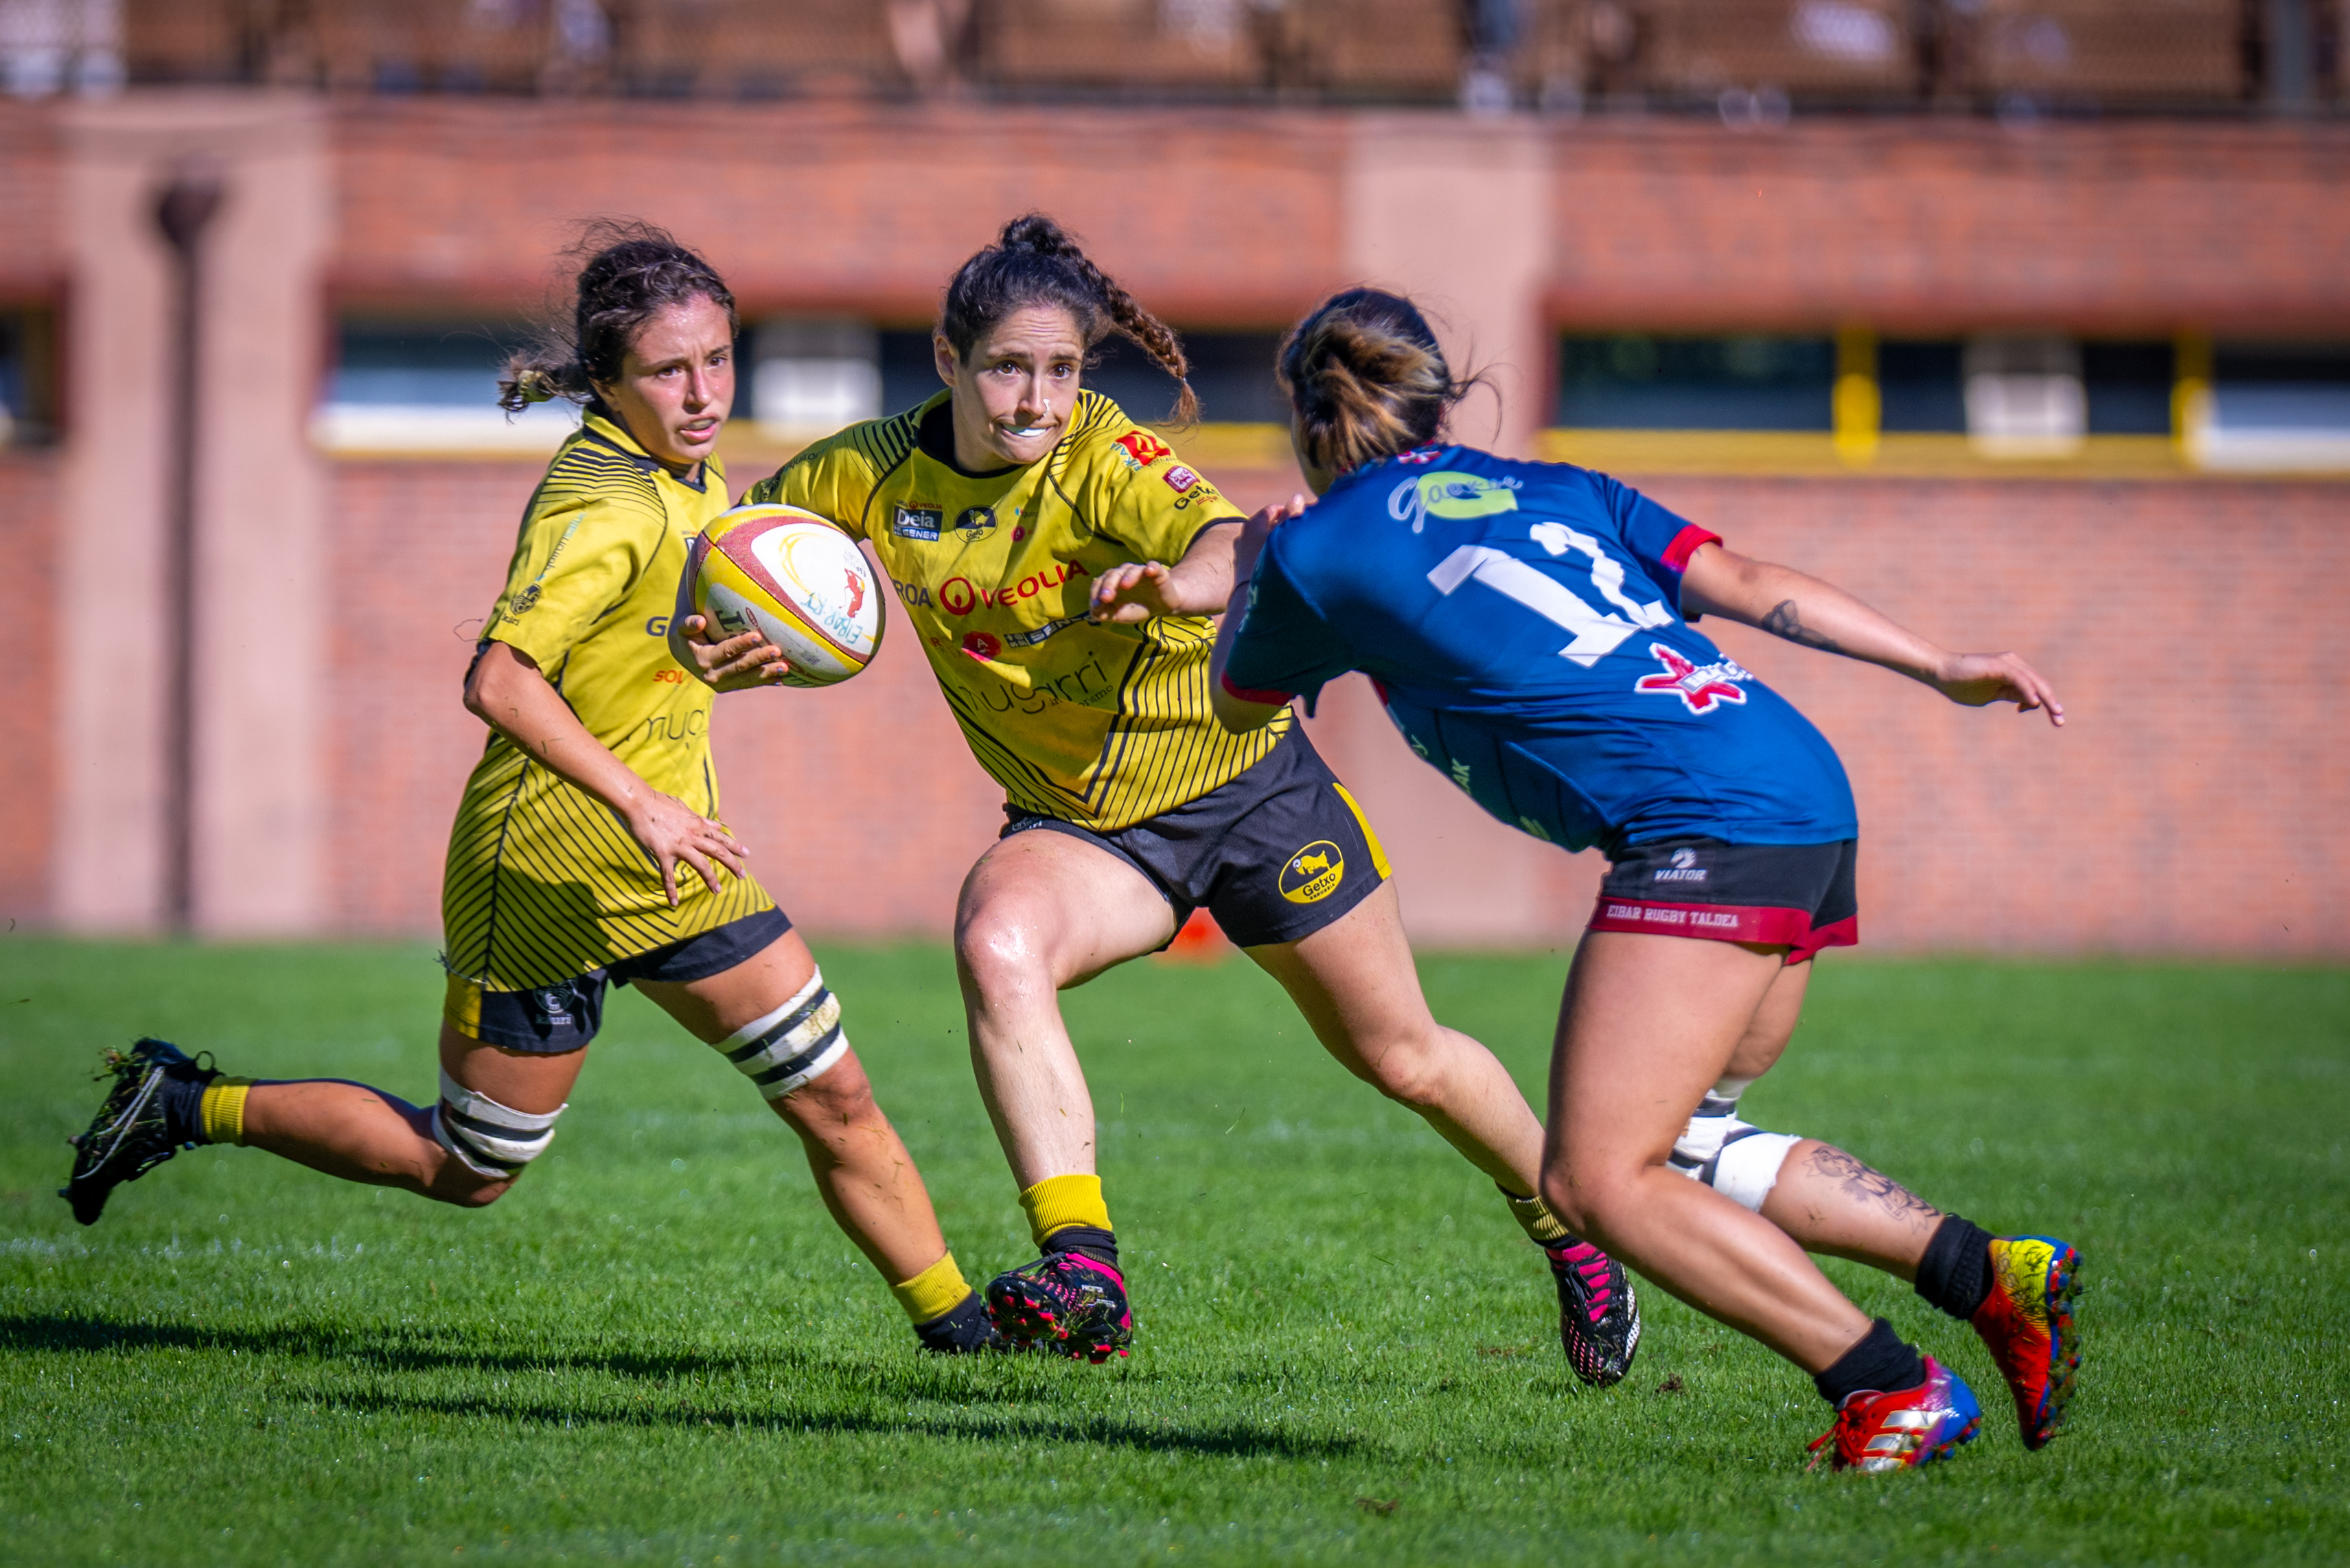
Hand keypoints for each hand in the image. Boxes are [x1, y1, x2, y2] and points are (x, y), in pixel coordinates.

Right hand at [622, 789, 750, 906]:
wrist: (639, 803)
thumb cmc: (660, 804)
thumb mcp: (685, 809)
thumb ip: (701, 819)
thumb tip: (716, 825)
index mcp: (697, 825)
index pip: (721, 837)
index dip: (735, 846)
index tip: (747, 854)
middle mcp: (692, 835)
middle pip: (717, 852)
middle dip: (732, 864)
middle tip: (742, 875)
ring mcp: (678, 845)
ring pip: (700, 864)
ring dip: (710, 878)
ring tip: (717, 890)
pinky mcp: (662, 852)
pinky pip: (668, 875)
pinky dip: (671, 889)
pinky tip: (674, 902)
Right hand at [672, 613, 791, 691]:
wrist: (683, 654)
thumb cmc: (686, 635)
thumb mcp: (681, 628)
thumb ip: (689, 624)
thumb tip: (699, 620)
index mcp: (702, 660)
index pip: (725, 651)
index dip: (740, 644)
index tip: (756, 635)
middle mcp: (713, 676)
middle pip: (740, 666)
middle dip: (759, 659)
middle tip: (777, 650)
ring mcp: (722, 684)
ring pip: (748, 678)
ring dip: (767, 673)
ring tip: (785, 667)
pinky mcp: (730, 686)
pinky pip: (750, 684)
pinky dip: (765, 682)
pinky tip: (781, 679)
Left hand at [1088, 560, 1180, 624]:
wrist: (1162, 605)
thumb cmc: (1137, 607)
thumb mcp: (1120, 614)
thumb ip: (1105, 613)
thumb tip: (1093, 614)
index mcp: (1112, 583)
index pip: (1100, 583)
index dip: (1096, 593)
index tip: (1096, 606)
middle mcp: (1124, 574)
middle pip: (1113, 575)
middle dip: (1108, 586)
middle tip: (1105, 598)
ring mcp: (1141, 572)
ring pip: (1131, 570)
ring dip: (1127, 576)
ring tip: (1125, 585)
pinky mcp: (1158, 572)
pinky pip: (1154, 567)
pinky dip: (1151, 568)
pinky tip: (1149, 571)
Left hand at [1231, 493, 1308, 584]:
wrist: (1255, 594)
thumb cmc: (1272, 560)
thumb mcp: (1286, 533)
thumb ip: (1292, 514)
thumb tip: (1296, 498)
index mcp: (1253, 523)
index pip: (1273, 509)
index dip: (1288, 511)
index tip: (1302, 518)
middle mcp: (1243, 535)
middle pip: (1267, 525)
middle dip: (1283, 527)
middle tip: (1299, 534)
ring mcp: (1242, 553)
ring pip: (1263, 541)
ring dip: (1277, 543)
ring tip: (1292, 550)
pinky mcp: (1243, 569)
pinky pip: (1259, 555)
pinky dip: (1269, 555)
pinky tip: (1281, 564)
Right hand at [1929, 651, 2065, 726]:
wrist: (1940, 672)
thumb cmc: (1960, 685)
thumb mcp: (1990, 695)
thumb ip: (2009, 696)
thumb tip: (2028, 702)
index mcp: (2013, 672)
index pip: (2036, 688)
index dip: (2047, 704)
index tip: (2053, 719)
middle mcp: (2014, 664)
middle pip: (2040, 684)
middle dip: (2052, 703)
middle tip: (2061, 721)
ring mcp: (2007, 663)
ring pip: (2034, 681)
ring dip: (2047, 698)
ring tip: (2056, 713)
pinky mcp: (1999, 666)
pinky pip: (2019, 678)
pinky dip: (2028, 690)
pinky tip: (2034, 703)